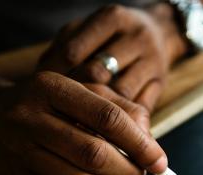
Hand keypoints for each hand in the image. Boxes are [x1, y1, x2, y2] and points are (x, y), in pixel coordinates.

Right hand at [0, 71, 166, 174]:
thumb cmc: (50, 103)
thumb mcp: (84, 92)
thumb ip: (123, 110)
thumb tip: (152, 145)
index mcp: (52, 87)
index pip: (108, 117)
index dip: (140, 143)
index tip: (160, 161)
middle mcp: (31, 117)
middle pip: (95, 154)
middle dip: (128, 170)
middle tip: (142, 173)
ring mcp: (20, 150)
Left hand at [38, 4, 187, 111]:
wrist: (163, 32)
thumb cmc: (114, 36)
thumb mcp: (90, 30)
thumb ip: (65, 47)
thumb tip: (40, 77)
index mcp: (111, 19)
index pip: (73, 51)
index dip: (54, 76)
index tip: (42, 94)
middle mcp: (135, 38)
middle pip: (97, 73)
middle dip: (75, 95)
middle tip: (58, 112)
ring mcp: (152, 61)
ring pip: (120, 94)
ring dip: (99, 112)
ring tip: (80, 124)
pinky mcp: (161, 83)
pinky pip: (140, 107)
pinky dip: (121, 121)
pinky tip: (106, 128)